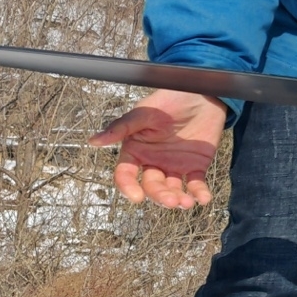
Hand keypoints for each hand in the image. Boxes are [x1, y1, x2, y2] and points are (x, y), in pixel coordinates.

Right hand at [88, 89, 225, 207]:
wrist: (200, 94)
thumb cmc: (168, 101)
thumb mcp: (143, 113)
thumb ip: (121, 128)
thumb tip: (93, 141)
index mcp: (136, 152)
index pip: (126, 175)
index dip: (128, 187)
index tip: (137, 197)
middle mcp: (153, 163)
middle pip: (152, 186)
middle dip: (160, 195)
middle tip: (171, 200)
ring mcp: (174, 166)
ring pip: (172, 189)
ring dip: (178, 198)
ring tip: (186, 202)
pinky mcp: (196, 165)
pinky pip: (196, 183)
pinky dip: (199, 193)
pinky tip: (203, 199)